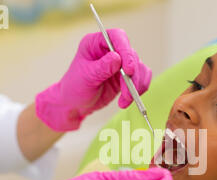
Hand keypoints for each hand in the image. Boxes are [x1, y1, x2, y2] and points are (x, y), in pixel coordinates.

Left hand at [35, 28, 151, 130]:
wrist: (76, 104)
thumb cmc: (75, 88)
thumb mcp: (85, 77)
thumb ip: (101, 67)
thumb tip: (117, 58)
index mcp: (96, 43)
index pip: (117, 37)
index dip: (126, 50)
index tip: (128, 70)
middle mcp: (110, 50)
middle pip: (131, 55)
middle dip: (132, 76)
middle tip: (127, 93)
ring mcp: (121, 63)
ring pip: (139, 68)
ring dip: (136, 86)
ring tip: (125, 101)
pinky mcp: (127, 76)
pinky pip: (141, 78)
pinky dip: (139, 89)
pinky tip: (128, 100)